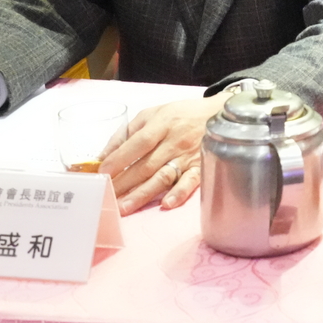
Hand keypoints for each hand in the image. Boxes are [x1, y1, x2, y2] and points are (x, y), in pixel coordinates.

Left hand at [98, 96, 220, 213]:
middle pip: (147, 164)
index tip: (103, 172)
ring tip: (125, 208)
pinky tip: (166, 203)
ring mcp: (189, 156)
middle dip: (125, 183)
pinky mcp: (201, 167)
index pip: (139, 142)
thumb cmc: (180, 115)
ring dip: (144, 194)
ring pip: (164, 177)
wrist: (219, 114)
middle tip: (107, 197)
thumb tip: (103, 156)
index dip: (120, 158)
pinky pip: (191, 182)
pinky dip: (179, 193)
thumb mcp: (152, 114)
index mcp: (162, 124)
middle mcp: (175, 141)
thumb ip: (126, 133)